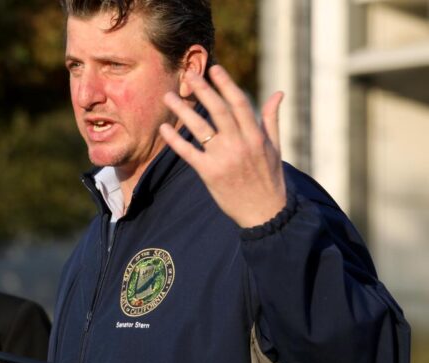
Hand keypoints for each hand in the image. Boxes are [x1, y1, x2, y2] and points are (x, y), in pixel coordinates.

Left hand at [159, 65, 285, 227]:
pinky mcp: (209, 173)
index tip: (215, 69)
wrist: (265, 213)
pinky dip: (175, 140)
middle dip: (203, 90)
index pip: (240, 103)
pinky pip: (189, 152)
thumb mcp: (275, 147)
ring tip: (169, 96)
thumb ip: (271, 119)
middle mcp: (240, 144)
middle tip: (189, 74)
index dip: (226, 84)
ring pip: (200, 128)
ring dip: (183, 110)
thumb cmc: (270, 179)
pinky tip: (164, 128)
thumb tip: (278, 93)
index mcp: (256, 136)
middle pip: (218, 110)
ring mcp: (224, 158)